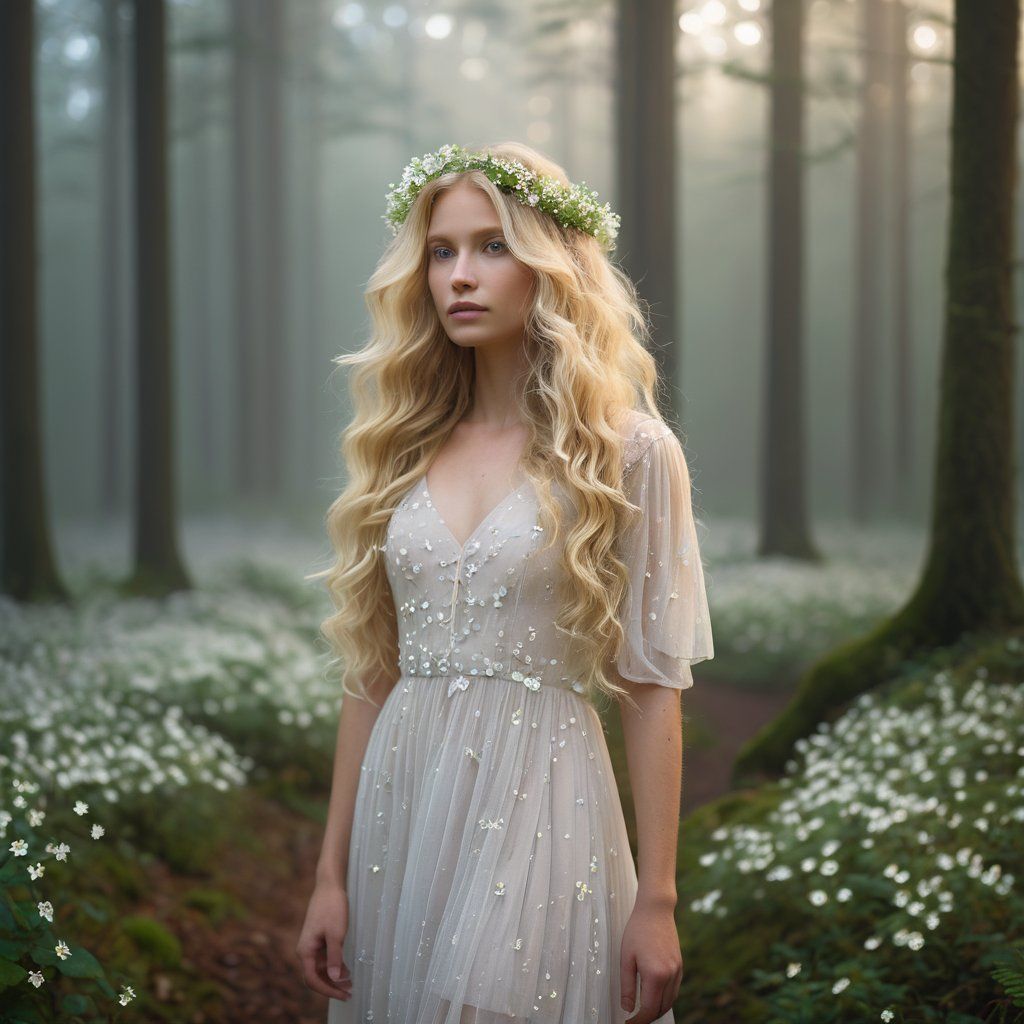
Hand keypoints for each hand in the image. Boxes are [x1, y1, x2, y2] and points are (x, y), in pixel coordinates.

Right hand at [295, 880, 352, 1000]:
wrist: (329, 885)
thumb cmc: (332, 907)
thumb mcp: (336, 933)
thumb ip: (334, 957)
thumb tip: (334, 979)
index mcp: (305, 950)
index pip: (313, 980)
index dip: (328, 990)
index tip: (343, 995)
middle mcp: (305, 950)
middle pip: (316, 976)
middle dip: (332, 986)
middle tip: (349, 992)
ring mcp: (312, 944)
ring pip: (321, 968)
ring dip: (334, 977)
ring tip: (350, 983)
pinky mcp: (319, 939)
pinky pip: (324, 958)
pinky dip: (334, 965)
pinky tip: (346, 969)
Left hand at [619, 900, 682, 1021]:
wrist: (656, 909)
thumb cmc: (637, 930)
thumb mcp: (626, 958)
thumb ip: (627, 986)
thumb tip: (627, 1008)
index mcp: (655, 975)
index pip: (648, 1009)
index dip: (638, 1021)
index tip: (628, 1023)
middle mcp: (670, 975)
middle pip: (661, 1008)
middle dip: (648, 1018)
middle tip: (634, 1019)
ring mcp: (677, 970)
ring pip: (670, 1001)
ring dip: (657, 1009)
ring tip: (643, 1010)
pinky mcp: (680, 965)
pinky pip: (674, 990)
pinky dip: (665, 998)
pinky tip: (654, 995)